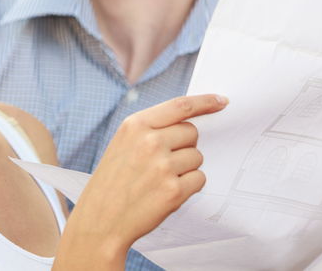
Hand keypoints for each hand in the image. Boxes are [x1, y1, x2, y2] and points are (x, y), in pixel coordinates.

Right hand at [54, 93, 227, 269]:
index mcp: (135, 125)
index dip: (205, 102)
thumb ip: (151, 129)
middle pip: (191, 132)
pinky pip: (199, 179)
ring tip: (160, 179)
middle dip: (185, 144)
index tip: (221, 101)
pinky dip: (189, 186)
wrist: (100, 219)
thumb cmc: (112, 181)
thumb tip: (188, 125)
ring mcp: (162, 166)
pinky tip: (167, 192)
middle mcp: (149, 142)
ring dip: (186, 168)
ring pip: (197, 157)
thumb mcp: (123, 143)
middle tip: (164, 160)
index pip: (180, 106)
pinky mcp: (173, 191)